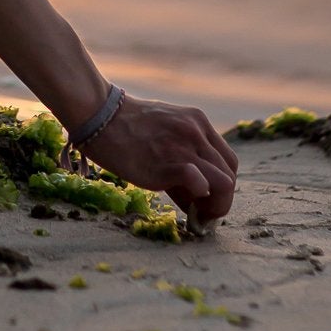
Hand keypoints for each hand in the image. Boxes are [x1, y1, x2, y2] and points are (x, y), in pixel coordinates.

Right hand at [84, 92, 238, 221]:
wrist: (100, 116)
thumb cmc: (128, 128)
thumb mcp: (166, 131)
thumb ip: (185, 158)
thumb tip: (198, 200)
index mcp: (199, 123)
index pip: (229, 162)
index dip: (223, 185)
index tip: (206, 199)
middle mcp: (197, 132)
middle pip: (230, 175)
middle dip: (221, 200)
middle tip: (202, 213)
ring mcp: (184, 147)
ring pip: (224, 184)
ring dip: (215, 207)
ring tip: (196, 215)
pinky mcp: (167, 164)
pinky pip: (200, 183)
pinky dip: (200, 199)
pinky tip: (186, 208)